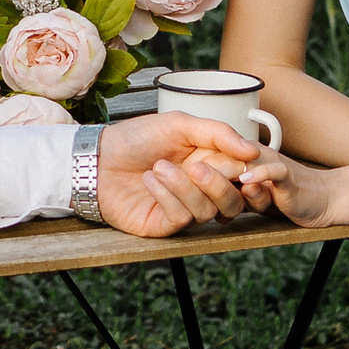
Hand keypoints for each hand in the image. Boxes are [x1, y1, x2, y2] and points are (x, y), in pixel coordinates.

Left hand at [95, 113, 279, 239]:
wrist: (96, 157)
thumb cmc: (135, 138)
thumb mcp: (178, 124)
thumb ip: (218, 133)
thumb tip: (252, 151)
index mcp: (209, 162)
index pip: (241, 175)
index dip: (246, 173)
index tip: (244, 164)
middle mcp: (201, 188)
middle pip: (234, 202)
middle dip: (219, 185)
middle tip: (196, 167)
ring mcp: (184, 207)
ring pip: (208, 211)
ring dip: (184, 188)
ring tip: (158, 168)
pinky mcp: (165, 224)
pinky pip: (182, 217)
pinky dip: (167, 196)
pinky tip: (150, 180)